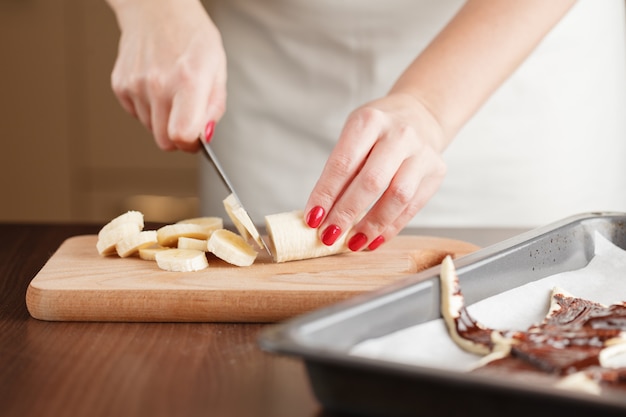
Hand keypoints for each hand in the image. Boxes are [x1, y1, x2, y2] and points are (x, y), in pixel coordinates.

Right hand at [108, 0, 225, 150]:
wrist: (157, 9)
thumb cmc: (192, 38)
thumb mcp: (217, 69)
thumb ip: (214, 107)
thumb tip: (206, 136)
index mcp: (188, 81)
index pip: (182, 135)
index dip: (191, 144)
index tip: (197, 139)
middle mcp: (158, 84)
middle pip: (164, 141)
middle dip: (178, 137)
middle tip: (187, 118)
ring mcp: (136, 85)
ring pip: (151, 129)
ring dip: (163, 119)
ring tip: (171, 92)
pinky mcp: (120, 85)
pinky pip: (137, 114)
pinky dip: (148, 107)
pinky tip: (156, 86)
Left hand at [304, 93, 446, 250]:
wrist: (420, 115)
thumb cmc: (377, 130)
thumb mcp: (354, 136)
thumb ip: (340, 170)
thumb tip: (321, 214)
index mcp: (369, 121)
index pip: (343, 163)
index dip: (325, 194)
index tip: (312, 219)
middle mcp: (399, 134)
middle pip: (371, 182)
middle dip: (346, 213)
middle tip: (329, 235)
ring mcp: (422, 152)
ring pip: (397, 197)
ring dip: (372, 225)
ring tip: (353, 242)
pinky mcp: (436, 171)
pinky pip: (412, 207)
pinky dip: (391, 228)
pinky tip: (374, 240)